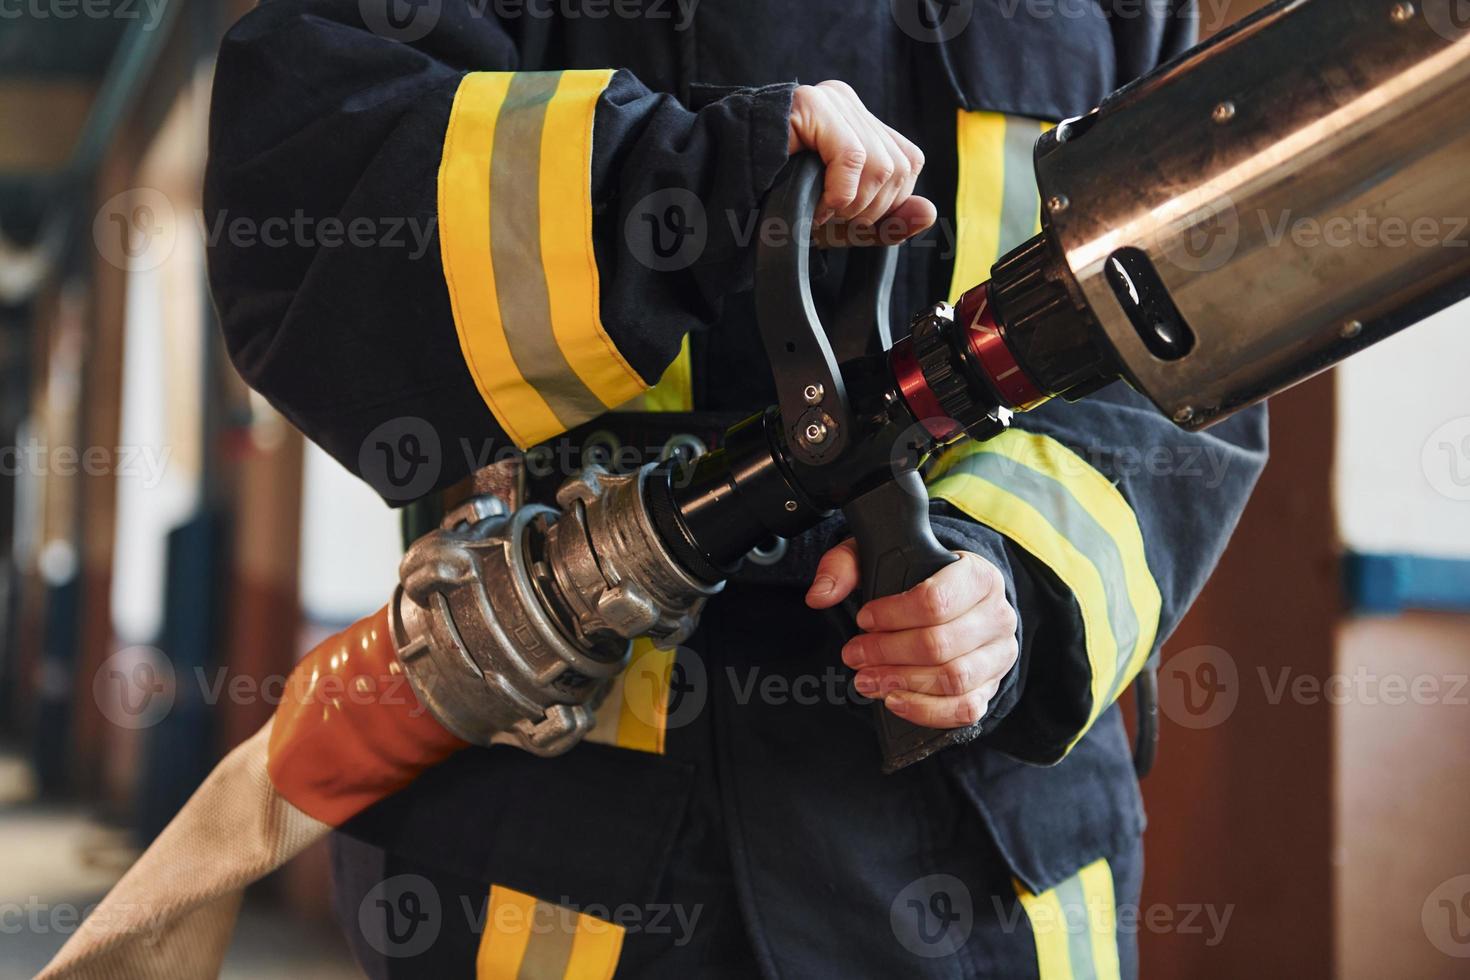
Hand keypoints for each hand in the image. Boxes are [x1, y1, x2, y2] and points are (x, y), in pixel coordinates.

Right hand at [788, 80, 936, 244]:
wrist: (724, 191)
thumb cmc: (777, 202)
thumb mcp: (842, 221)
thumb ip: (887, 221)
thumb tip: (929, 212)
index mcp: (859, 123)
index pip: (907, 163)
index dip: (888, 203)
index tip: (850, 222)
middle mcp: (849, 104)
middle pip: (900, 167)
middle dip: (871, 209)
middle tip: (831, 220)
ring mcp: (831, 101)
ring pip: (882, 165)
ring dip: (853, 205)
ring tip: (821, 213)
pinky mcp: (813, 106)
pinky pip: (853, 157)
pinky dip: (840, 194)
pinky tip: (817, 208)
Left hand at [805, 541, 1019, 728]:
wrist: (957, 602)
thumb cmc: (916, 578)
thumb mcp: (880, 556)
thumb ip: (845, 566)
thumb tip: (820, 595)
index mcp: (978, 576)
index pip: (936, 601)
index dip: (892, 615)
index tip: (864, 619)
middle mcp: (997, 615)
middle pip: (940, 644)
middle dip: (887, 653)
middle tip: (855, 654)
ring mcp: (999, 655)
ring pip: (954, 679)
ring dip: (902, 683)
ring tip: (867, 680)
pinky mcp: (991, 686)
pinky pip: (964, 709)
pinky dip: (925, 710)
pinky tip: (894, 700)